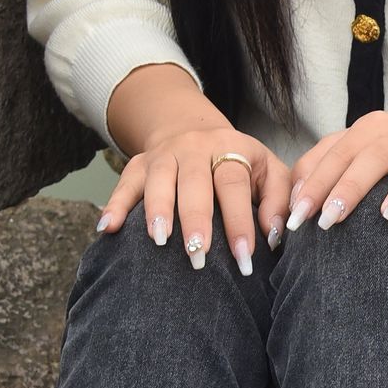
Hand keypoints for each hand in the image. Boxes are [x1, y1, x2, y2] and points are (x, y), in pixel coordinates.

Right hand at [95, 120, 293, 273]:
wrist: (193, 129)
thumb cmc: (239, 163)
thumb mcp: (268, 170)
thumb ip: (278, 200)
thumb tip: (275, 235)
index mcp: (231, 148)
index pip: (233, 184)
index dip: (239, 221)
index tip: (244, 257)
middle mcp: (194, 148)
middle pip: (194, 183)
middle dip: (195, 219)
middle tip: (197, 254)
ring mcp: (163, 156)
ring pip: (158, 181)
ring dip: (156, 211)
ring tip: (159, 240)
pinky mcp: (138, 165)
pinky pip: (124, 184)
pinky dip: (115, 206)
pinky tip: (108, 229)